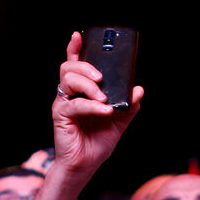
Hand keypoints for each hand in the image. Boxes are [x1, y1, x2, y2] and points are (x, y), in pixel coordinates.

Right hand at [53, 31, 143, 177]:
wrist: (85, 165)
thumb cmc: (97, 142)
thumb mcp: (119, 121)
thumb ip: (128, 106)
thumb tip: (139, 90)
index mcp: (82, 90)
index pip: (76, 63)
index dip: (75, 47)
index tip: (79, 35)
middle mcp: (70, 93)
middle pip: (70, 67)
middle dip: (86, 66)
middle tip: (101, 76)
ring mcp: (64, 103)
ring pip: (68, 80)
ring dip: (88, 84)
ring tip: (103, 97)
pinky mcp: (61, 115)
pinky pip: (74, 104)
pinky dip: (91, 106)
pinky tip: (105, 111)